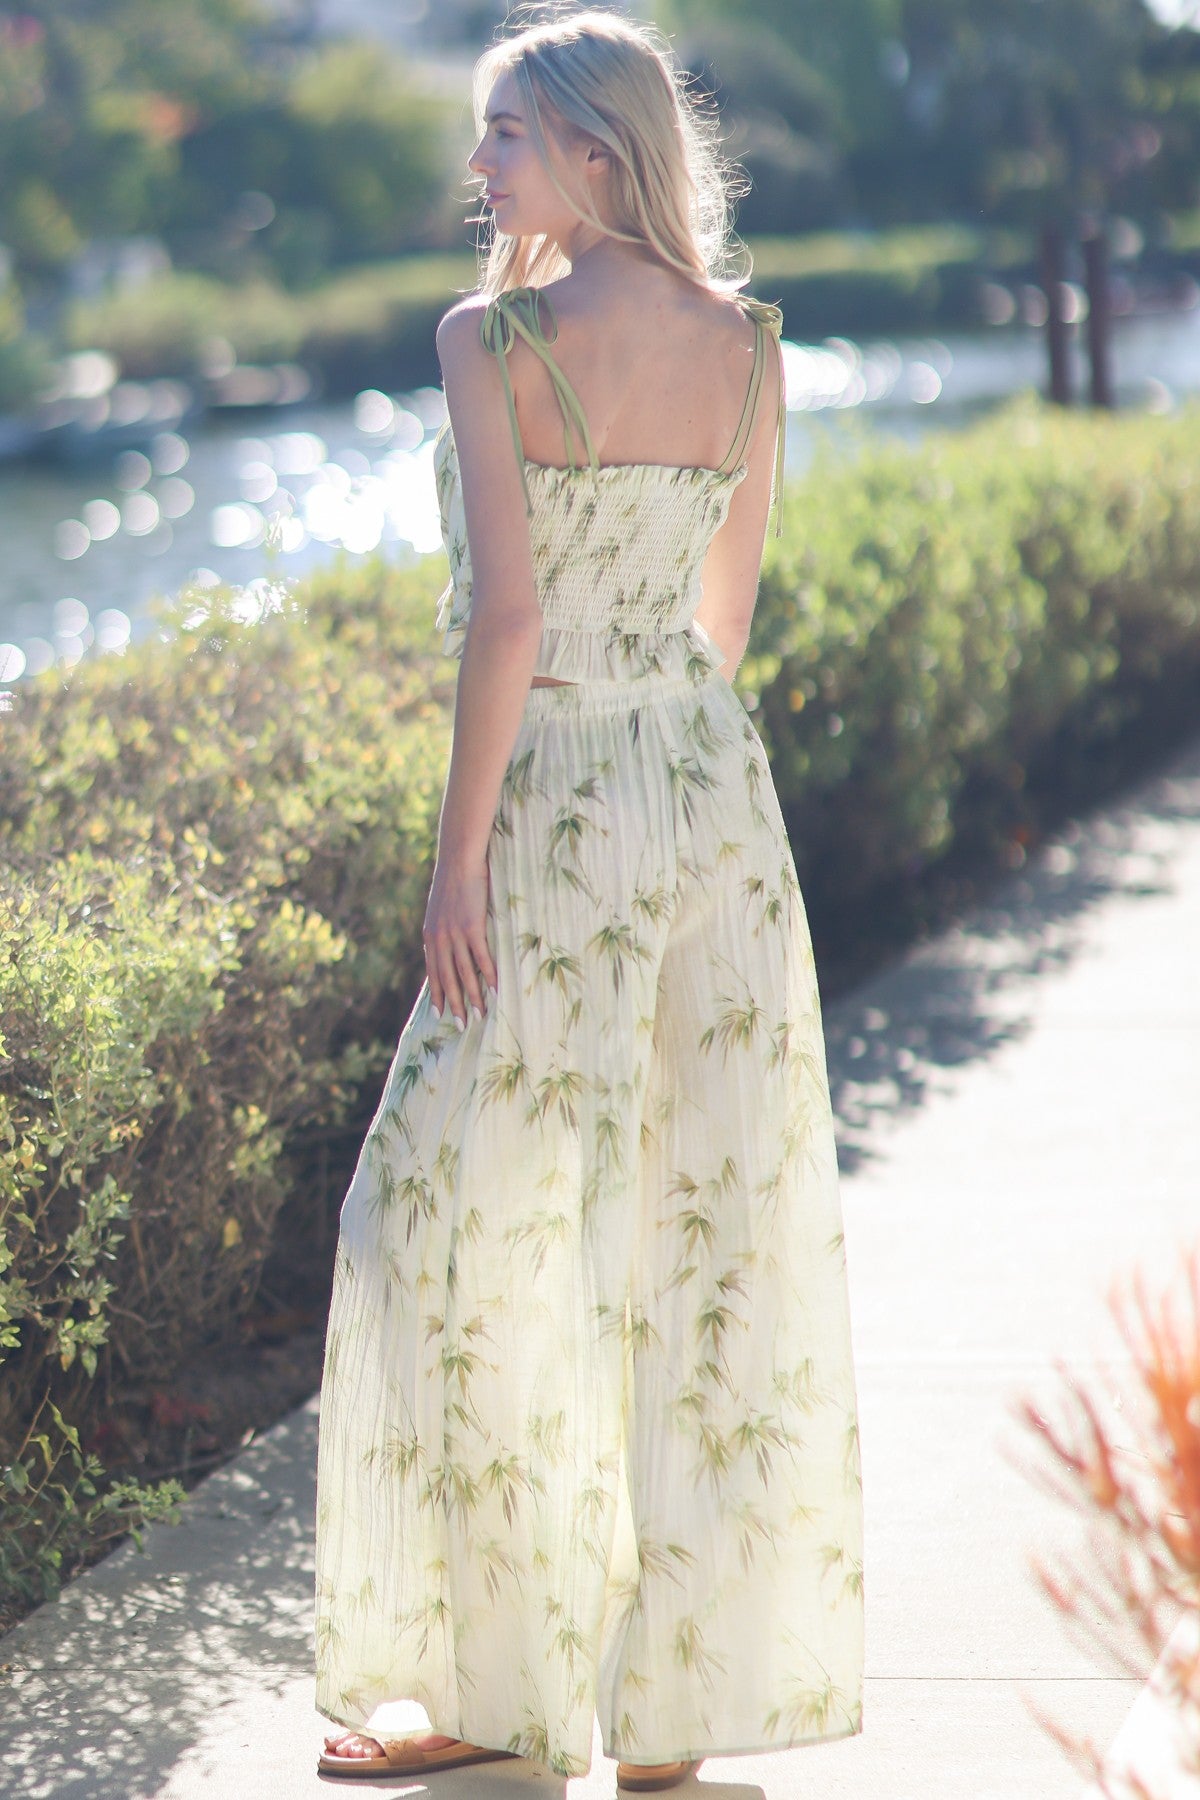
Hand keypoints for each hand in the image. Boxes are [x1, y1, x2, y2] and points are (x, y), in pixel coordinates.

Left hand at [422, 856, 496, 1028]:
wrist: (458, 860)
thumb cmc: (453, 880)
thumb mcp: (441, 907)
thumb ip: (443, 927)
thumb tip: (449, 940)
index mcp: (430, 935)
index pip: (433, 972)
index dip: (437, 994)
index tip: (439, 1014)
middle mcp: (440, 939)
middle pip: (446, 979)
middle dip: (453, 1004)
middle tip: (460, 1025)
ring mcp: (455, 934)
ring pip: (463, 973)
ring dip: (472, 997)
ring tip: (478, 1016)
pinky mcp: (472, 927)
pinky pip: (481, 958)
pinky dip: (487, 976)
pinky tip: (494, 990)